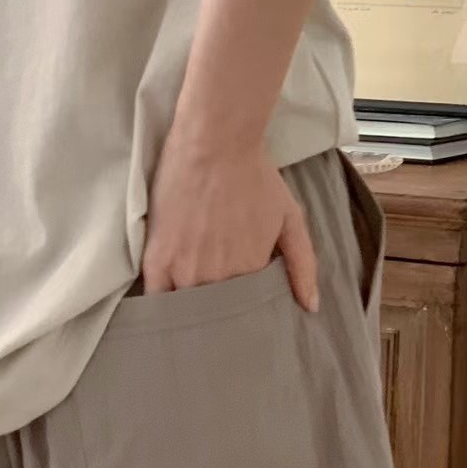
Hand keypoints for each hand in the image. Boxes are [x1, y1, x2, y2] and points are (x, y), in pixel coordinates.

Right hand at [141, 124, 318, 310]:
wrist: (213, 143)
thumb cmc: (255, 176)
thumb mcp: (290, 217)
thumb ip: (303, 264)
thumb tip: (310, 307)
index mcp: (250, 273)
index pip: (246, 311)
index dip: (242, 315)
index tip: (241, 317)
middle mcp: (218, 279)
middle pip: (215, 316)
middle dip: (217, 322)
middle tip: (217, 324)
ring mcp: (184, 272)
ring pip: (186, 313)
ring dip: (190, 317)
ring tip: (192, 320)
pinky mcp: (157, 260)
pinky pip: (156, 300)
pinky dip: (162, 309)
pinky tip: (166, 313)